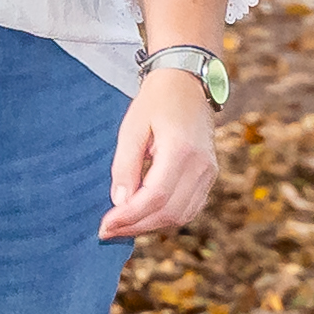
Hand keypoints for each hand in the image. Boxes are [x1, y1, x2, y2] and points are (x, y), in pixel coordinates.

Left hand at [102, 66, 220, 240]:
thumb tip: (119, 202)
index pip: (156, 197)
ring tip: (121, 226)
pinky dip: (165, 218)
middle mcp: (201, 166)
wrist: (188, 82)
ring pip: (181, 216)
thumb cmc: (157, 100)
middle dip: (136, 227)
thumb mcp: (132, 126)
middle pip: (169, 213)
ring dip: (150, 226)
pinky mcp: (209, 176)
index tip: (104, 226)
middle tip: (107, 231)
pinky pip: (189, 208)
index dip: (129, 216)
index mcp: (181, 150)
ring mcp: (209, 172)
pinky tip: (143, 216)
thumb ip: (125, 165)